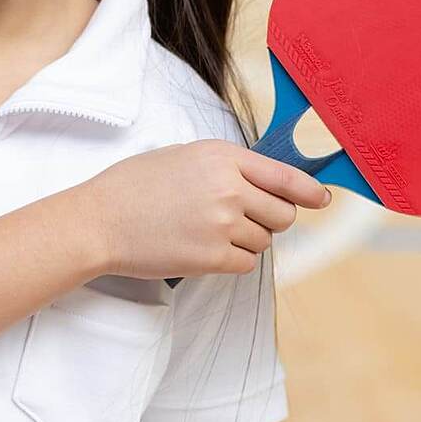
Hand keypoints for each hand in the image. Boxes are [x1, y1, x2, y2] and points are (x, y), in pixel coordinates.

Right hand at [77, 139, 332, 280]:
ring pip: (264, 242)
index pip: (285, 176)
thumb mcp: (184, 157)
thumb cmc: (135, 186)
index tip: (320, 199)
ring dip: (245, 241)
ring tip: (206, 232)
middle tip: (241, 220)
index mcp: (222, 156)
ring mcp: (223, 224)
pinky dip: (231, 261)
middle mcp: (229, 188)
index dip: (309, 191)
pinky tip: (202, 249)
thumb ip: (228, 167)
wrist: (99, 220)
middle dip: (269, 220)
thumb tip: (270, 186)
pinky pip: (246, 265)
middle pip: (282, 215)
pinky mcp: (213, 257)